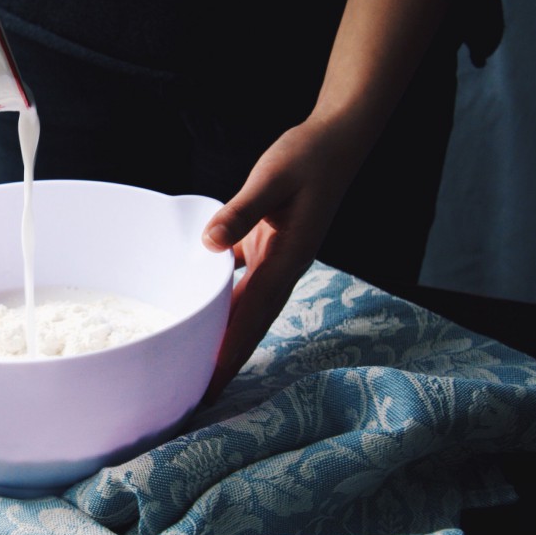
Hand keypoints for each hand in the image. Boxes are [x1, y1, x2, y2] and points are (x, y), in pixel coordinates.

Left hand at [200, 116, 363, 402]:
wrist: (336, 141)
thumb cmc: (307, 156)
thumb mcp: (272, 178)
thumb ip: (241, 211)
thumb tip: (209, 243)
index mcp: (286, 259)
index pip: (251, 315)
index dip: (231, 350)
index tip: (213, 383)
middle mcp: (283, 267)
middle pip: (251, 323)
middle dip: (227, 358)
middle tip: (199, 393)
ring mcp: (278, 258)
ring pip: (247, 306)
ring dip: (226, 333)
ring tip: (199, 361)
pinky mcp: (269, 244)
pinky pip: (243, 282)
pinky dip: (224, 298)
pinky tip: (202, 306)